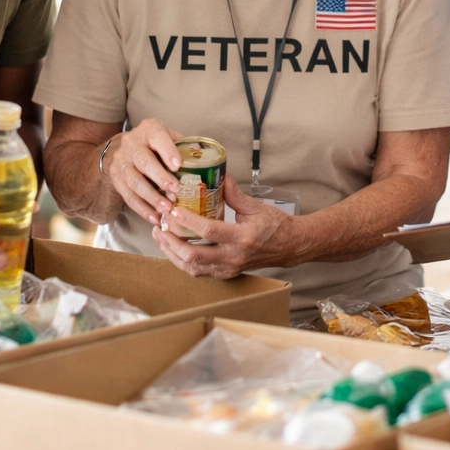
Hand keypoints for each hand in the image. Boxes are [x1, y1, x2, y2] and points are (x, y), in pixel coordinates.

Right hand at [105, 118, 185, 225]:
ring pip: (134, 181)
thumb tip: (207, 166)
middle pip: (144, 161)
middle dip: (160, 177)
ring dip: (151, 197)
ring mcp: (121, 161)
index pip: (158, 137)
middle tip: (174, 191)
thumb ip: (183, 148)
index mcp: (149, 130)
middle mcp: (132, 144)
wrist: (123, 148)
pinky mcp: (116, 178)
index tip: (178, 166)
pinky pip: (128, 196)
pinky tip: (154, 217)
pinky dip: (142, 209)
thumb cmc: (155, 144)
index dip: (168, 151)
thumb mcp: (168, 137)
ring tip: (166, 208)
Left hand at [152, 177, 300, 277]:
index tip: (173, 211)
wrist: (289, 246)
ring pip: (192, 267)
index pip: (209, 232)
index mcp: (242, 237)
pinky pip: (199, 272)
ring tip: (161, 236)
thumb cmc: (274, 225)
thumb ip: (234, 194)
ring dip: (172, 253)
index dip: (188, 222)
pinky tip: (173, 248)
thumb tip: (218, 176)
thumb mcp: (255, 207)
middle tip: (159, 226)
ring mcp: (229, 268)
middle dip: (172, 242)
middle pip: (194, 256)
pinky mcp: (226, 273)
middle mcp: (234, 257)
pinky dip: (182, 261)